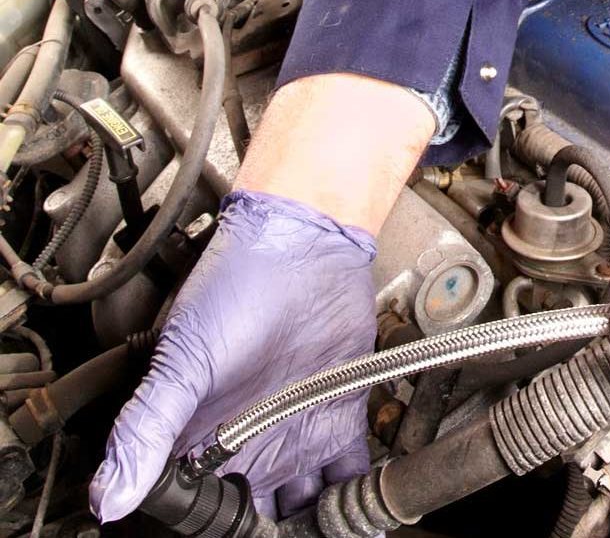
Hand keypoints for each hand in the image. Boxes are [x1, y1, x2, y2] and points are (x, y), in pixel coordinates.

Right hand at [89, 190, 377, 520]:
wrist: (303, 245)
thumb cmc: (234, 286)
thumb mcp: (181, 360)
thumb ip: (147, 427)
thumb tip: (106, 494)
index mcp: (203, 436)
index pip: (198, 506)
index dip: (206, 527)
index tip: (217, 536)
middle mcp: (250, 441)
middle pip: (254, 516)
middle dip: (269, 534)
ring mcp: (297, 430)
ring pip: (306, 506)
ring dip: (315, 525)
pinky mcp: (341, 416)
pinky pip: (353, 473)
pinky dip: (359, 498)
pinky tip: (359, 513)